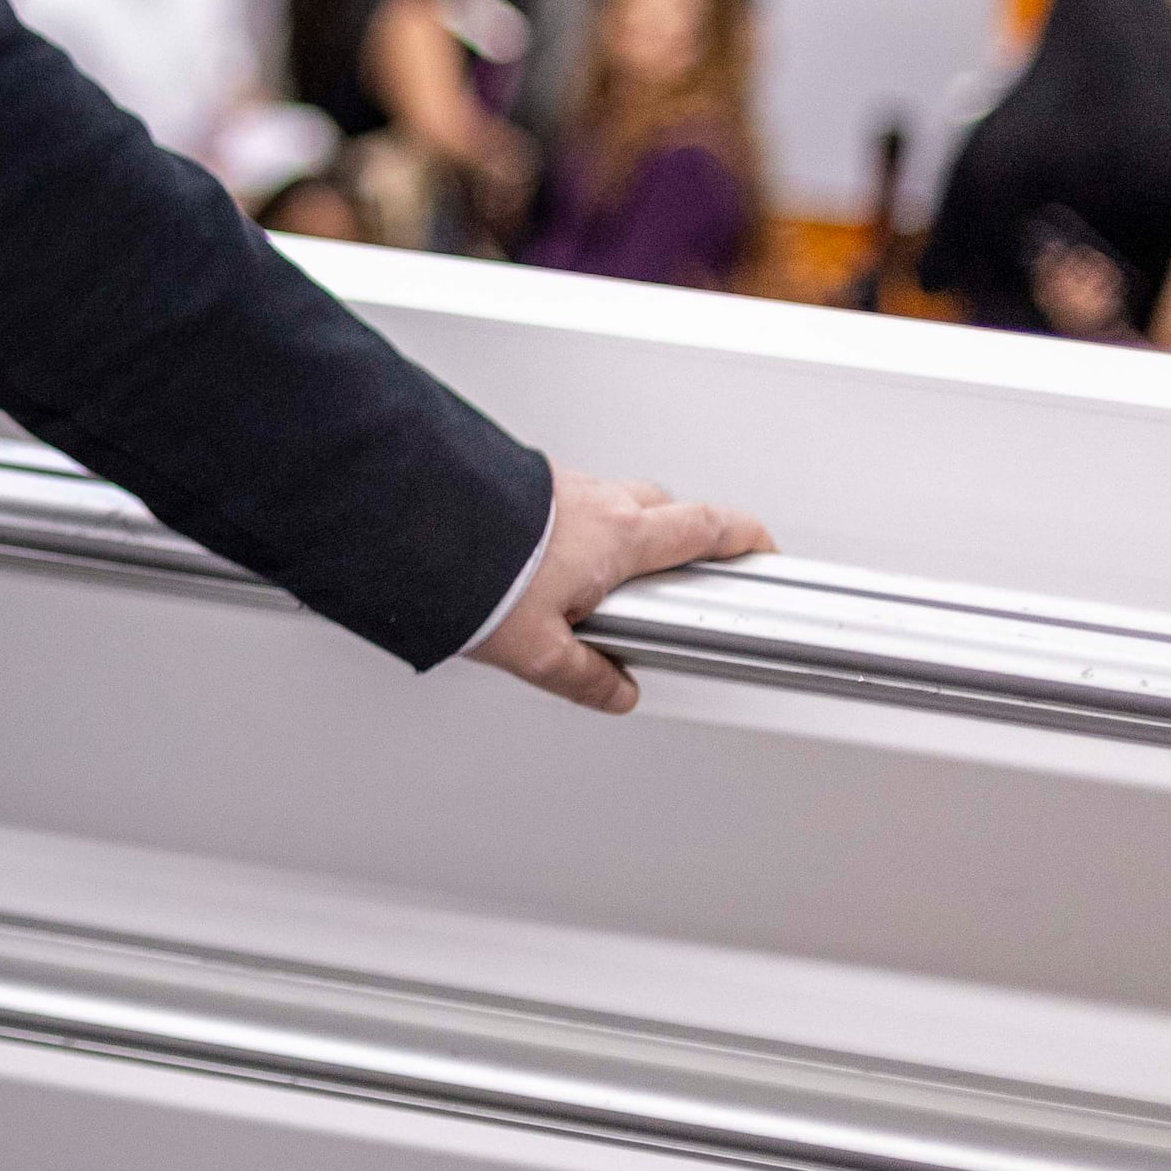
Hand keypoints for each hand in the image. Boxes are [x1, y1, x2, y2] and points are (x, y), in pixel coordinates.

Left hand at [465, 465, 775, 715]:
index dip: (743, 537)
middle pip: (665, 508)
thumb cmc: (471, 571)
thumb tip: (615, 692)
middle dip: (683, 534)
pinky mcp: (521, 479)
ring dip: (622, 528)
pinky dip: (574, 523)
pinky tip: (547, 555)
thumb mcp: (535, 649)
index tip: (761, 549)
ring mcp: (558, 483)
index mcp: (620, 536)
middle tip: (682, 570)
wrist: (409, 516)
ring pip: (614, 499)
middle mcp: (596, 500)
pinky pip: (567, 499)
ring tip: (604, 576)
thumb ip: (583, 675)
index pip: (706, 528)